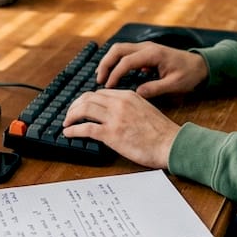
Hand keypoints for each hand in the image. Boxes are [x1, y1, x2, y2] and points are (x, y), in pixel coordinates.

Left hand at [62, 89, 179, 167]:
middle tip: (70, 114)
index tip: (81, 107)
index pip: (100, 92)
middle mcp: (119, 102)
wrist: (170, 144)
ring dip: (71, 116)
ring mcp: (115, 117)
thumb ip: (129, 108)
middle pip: (88, 98)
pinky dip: (73, 130)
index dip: (86, 100)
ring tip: (66, 123)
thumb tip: (116, 114)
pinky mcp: (112, 134)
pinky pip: (85, 128)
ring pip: (84, 109)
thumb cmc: (162, 132)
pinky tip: (68, 133)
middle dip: (75, 105)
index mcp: (128, 96)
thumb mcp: (145, 110)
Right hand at [96, 42, 208, 98]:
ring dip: (108, 61)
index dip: (115, 74)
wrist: (200, 65)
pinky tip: (113, 74)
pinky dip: (115, 61)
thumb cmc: (189, 74)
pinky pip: (125, 53)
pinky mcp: (145, 52)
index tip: (108, 87)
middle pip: (118, 49)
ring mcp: (145, 47)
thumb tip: (136, 94)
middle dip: (105, 63)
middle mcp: (147, 47)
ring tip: (101, 77)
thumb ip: (156, 88)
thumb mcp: (175, 84)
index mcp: (153, 54)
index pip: (126, 61)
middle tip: (99, 80)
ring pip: (120, 49)